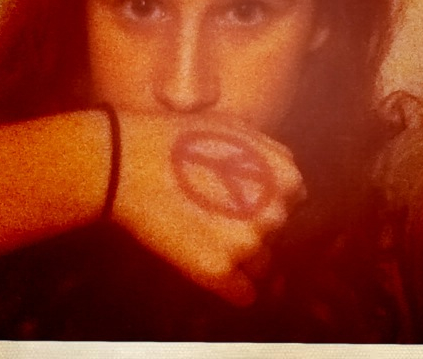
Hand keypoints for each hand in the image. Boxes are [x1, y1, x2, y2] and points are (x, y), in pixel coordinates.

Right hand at [111, 113, 304, 305]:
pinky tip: (213, 266)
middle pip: (276, 229)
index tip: (246, 195)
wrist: (129, 160)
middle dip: (255, 222)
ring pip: (260, 261)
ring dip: (242, 254)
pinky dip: (233, 286)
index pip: (293, 198)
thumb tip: (286, 182)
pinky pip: (242, 292)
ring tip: (209, 233)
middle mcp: (274, 212)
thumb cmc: (181, 138)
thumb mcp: (238, 129)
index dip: (269, 196)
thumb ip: (271, 156)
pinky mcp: (217, 270)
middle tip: (221, 211)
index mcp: (285, 177)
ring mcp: (247, 244)